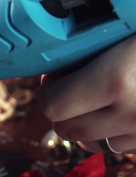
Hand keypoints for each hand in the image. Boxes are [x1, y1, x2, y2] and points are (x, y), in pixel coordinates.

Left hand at [40, 34, 135, 153]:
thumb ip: (91, 48)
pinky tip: (125, 106)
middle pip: (68, 130)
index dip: (49, 89)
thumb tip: (57, 63)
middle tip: (76, 84)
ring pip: (92, 144)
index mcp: (117, 80)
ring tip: (100, 97)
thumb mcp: (127, 30)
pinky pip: (121, 146)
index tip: (58, 73)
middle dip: (64, 108)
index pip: (53, 106)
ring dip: (87, 125)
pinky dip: (114, 132)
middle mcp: (132, 114)